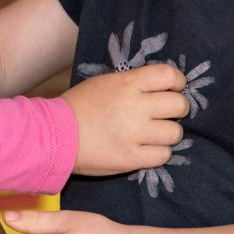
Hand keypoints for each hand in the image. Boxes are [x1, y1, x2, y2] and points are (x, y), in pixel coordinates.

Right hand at [62, 64, 186, 175]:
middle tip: (167, 114)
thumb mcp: (105, 83)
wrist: (55, 135)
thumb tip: (160, 88)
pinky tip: (146, 150)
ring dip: (168, 134)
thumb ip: (132, 84)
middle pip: (179, 104)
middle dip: (178, 109)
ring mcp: (134, 134)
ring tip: (155, 135)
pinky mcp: (131, 158)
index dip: (178, 82)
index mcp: (128, 83)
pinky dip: (158, 153)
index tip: (174, 89)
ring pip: (175, 133)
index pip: (169, 75)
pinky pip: (163, 155)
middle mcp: (135, 106)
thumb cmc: (79, 106)